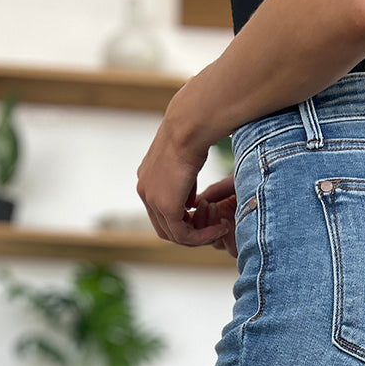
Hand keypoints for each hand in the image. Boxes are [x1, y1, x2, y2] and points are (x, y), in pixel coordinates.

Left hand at [136, 117, 235, 254]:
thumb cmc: (192, 135)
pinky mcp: (166, 207)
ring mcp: (152, 200)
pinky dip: (201, 237)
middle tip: (213, 229)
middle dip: (190, 233)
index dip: (183, 219)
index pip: (161, 211)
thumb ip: (185, 186)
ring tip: (219, 229)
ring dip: (198, 237)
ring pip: (174, 234)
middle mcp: (145, 191)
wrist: (188, 128)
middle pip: (164, 227)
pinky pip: (183, 235)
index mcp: (147, 179)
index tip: (204, 216)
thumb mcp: (186, 164)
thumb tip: (191, 203)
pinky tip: (218, 229)